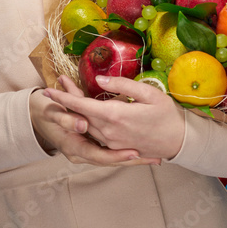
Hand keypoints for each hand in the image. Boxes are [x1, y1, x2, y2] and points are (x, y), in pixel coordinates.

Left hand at [43, 75, 184, 160]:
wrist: (178, 142)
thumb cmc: (167, 115)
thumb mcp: (149, 93)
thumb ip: (123, 85)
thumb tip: (100, 79)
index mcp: (114, 116)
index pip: (81, 105)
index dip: (63, 97)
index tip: (48, 90)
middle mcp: (108, 131)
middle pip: (79, 116)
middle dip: (64, 102)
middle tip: (52, 88)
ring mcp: (111, 142)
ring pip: (85, 126)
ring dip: (73, 113)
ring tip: (65, 98)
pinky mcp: (115, 147)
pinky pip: (95, 134)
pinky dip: (85, 123)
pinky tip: (83, 115)